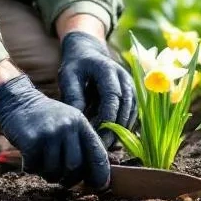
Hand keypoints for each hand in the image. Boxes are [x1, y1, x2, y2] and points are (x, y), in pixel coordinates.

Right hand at [0, 74, 109, 188]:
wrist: (17, 101)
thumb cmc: (44, 119)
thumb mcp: (68, 123)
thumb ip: (81, 145)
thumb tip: (95, 177)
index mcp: (80, 123)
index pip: (98, 153)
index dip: (100, 174)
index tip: (100, 187)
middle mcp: (68, 127)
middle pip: (74, 167)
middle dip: (69, 179)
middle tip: (62, 180)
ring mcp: (49, 133)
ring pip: (53, 171)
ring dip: (47, 175)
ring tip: (42, 164)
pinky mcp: (31, 140)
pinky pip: (34, 168)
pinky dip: (30, 168)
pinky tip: (28, 157)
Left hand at [58, 31, 135, 147]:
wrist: (89, 53)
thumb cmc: (76, 66)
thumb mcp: (68, 76)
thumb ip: (73, 95)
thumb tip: (78, 119)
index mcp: (108, 70)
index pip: (113, 97)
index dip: (107, 118)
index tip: (97, 136)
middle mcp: (124, 78)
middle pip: (125, 107)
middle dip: (115, 129)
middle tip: (102, 148)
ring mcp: (131, 86)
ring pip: (132, 113)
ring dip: (121, 131)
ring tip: (106, 147)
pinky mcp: (132, 95)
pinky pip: (132, 115)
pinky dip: (124, 128)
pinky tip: (111, 140)